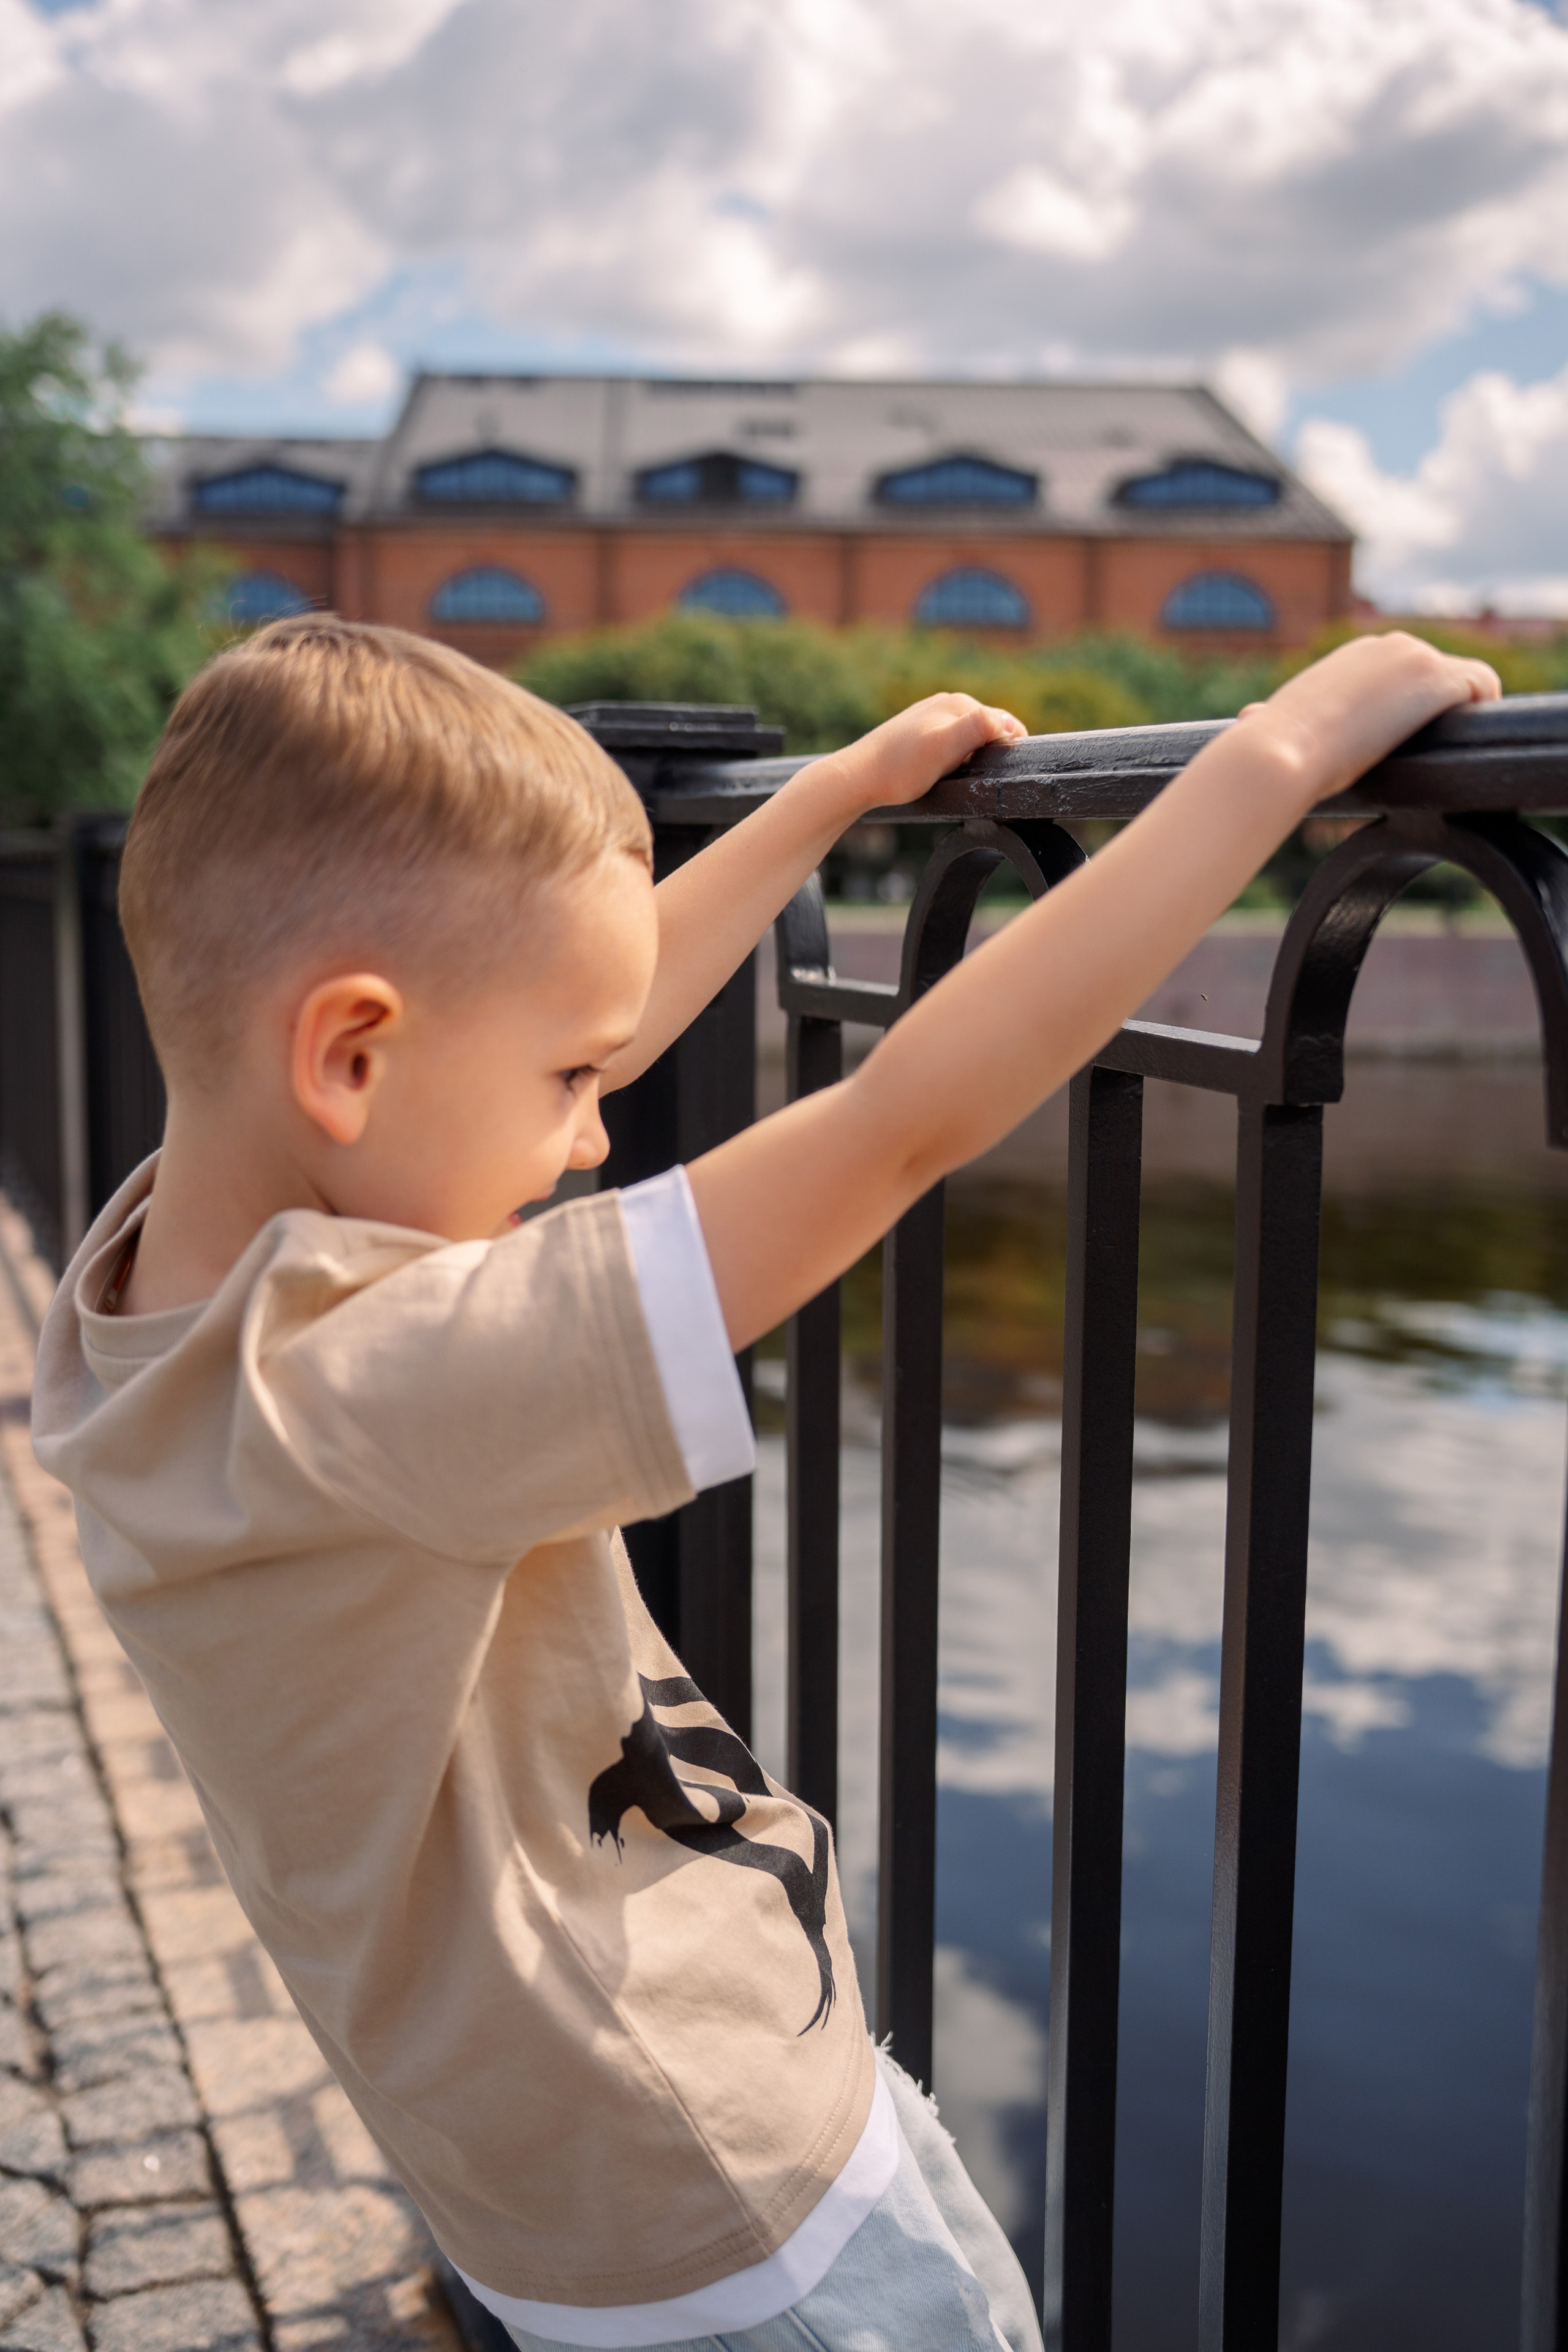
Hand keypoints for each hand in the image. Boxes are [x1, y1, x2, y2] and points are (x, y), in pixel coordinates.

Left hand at [815, 692, 1026, 816]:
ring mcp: (931, 717)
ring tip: (951, 775)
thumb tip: (1008, 723)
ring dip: (970, 758)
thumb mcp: (944, 748)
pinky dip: (953, 759)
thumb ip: (978, 728)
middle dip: (988, 753)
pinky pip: (950, 744)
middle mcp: (947, 704)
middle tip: (968, 777)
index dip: (1008, 750)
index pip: (1006, 723)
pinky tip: (938, 772)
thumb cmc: (900, 768)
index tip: (993, 773)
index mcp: (959, 704)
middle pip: (988, 731)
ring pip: (969, 739)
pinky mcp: (919, 733)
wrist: (857, 777)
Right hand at [1236, 631, 1499, 807]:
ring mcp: (1414, 658)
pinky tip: (1462, 743)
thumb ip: (1275, 716)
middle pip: (1438, 675)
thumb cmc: (1269, 749)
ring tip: (1443, 752)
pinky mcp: (1435, 678)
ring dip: (1458, 713)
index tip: (1403, 745)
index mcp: (1354, 657)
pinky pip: (1483, 686)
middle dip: (1435, 712)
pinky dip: (1482, 710)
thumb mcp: (1273, 722)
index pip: (1405, 675)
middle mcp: (1387, 646)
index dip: (1410, 710)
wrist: (1277, 754)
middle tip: (1425, 754)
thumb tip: (1247, 718)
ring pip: (1465, 680)